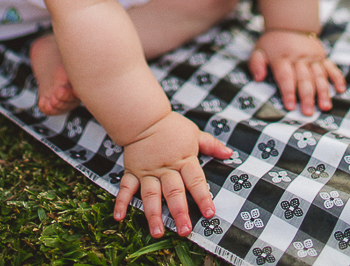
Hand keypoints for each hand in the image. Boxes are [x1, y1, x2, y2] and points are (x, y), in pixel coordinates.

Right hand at [114, 111, 231, 237]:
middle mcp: (166, 168)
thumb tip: (229, 153)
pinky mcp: (133, 171)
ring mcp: (148, 171)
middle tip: (184, 231)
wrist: (144, 117)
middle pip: (173, 191)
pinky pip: (126, 187)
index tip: (209, 213)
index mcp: (183, 159)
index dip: (203, 196)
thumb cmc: (171, 127)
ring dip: (153, 214)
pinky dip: (121, 202)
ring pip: (151, 194)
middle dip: (179, 212)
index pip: (195, 180)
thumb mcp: (194, 133)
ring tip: (157, 232)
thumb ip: (211, 144)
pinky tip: (119, 217)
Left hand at [250, 30, 345, 116]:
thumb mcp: (258, 50)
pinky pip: (331, 67)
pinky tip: (341, 90)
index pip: (286, 77)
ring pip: (319, 75)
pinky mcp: (322, 56)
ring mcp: (312, 57)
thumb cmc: (272, 43)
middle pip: (304, 79)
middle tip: (308, 113)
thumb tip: (258, 78)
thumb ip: (256, 64)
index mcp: (282, 58)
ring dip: (323, 92)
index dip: (288, 92)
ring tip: (325, 107)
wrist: (289, 25)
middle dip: (307, 97)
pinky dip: (337, 78)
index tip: (290, 106)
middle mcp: (299, 58)